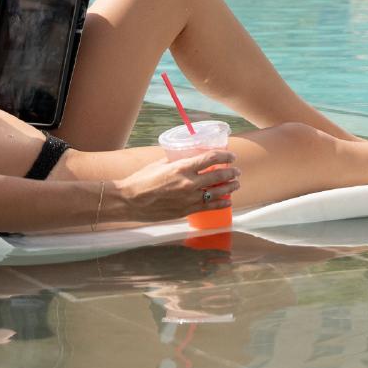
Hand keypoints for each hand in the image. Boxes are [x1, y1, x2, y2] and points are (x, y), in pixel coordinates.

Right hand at [116, 150, 238, 222]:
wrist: (130, 200)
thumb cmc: (142, 179)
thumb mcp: (160, 164)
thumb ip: (176, 161)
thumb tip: (187, 157)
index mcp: (181, 167)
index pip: (210, 159)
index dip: (224, 156)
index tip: (231, 156)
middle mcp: (188, 183)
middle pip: (217, 176)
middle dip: (230, 173)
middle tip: (237, 171)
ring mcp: (188, 198)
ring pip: (216, 192)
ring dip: (229, 188)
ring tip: (236, 184)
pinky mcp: (186, 211)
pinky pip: (208, 207)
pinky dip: (221, 204)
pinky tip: (228, 201)